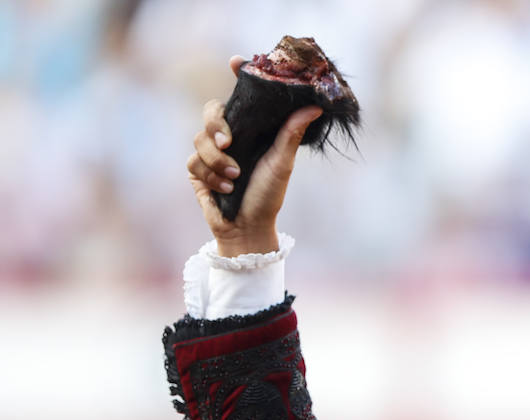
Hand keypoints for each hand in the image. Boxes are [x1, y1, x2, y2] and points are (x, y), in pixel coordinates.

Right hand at [186, 56, 321, 256]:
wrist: (248, 227)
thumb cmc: (269, 195)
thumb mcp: (283, 163)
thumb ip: (292, 133)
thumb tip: (316, 106)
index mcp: (251, 130)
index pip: (240, 97)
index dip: (237, 75)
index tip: (236, 61)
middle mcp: (230, 136)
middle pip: (211, 111)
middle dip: (216, 124)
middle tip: (229, 142)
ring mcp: (210, 152)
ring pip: (199, 139)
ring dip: (218, 161)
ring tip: (235, 177)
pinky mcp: (197, 170)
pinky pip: (193, 162)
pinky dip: (211, 176)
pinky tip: (225, 188)